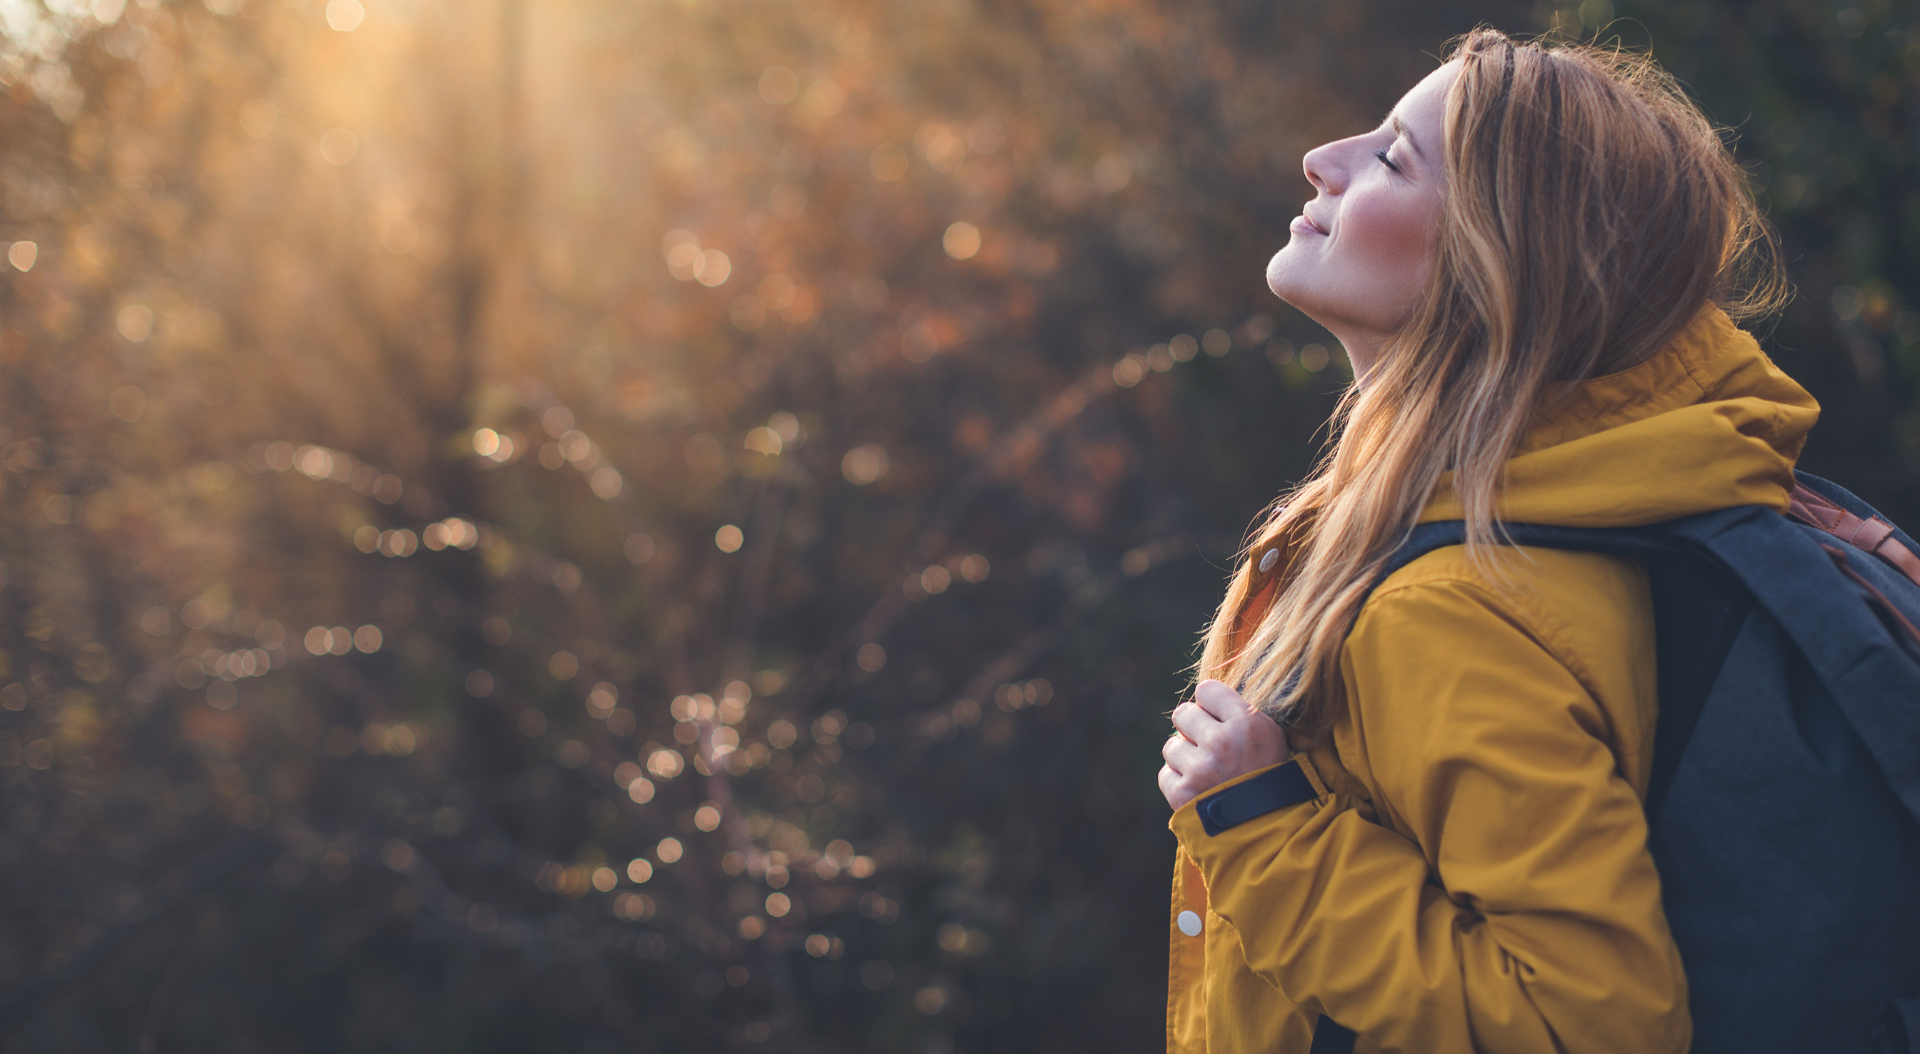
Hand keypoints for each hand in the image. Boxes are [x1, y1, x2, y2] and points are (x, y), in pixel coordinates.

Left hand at [1158, 679, 1288, 810]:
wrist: (1270, 829)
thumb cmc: (1271, 779)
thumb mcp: (1270, 738)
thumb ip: (1238, 714)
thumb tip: (1201, 698)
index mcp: (1248, 723)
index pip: (1206, 690)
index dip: (1211, 704)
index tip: (1218, 718)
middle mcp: (1221, 742)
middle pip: (1182, 713)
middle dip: (1193, 728)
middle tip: (1211, 746)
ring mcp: (1200, 769)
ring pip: (1171, 746)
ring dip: (1185, 757)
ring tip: (1208, 773)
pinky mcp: (1182, 794)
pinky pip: (1165, 774)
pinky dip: (1179, 782)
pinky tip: (1199, 790)